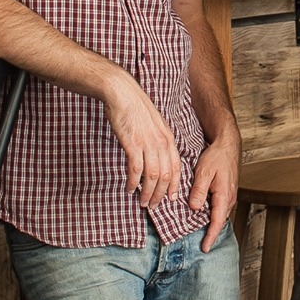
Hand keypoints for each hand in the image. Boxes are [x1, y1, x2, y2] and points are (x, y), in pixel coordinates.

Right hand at [103, 77, 181, 207]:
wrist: (123, 93)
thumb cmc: (136, 109)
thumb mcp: (154, 125)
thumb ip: (158, 141)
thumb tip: (157, 157)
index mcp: (168, 138)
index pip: (176, 167)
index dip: (175, 185)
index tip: (170, 198)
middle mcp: (161, 142)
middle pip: (166, 175)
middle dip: (160, 194)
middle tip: (153, 205)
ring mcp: (148, 143)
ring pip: (153, 176)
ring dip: (147, 192)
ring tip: (142, 202)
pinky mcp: (133, 144)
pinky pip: (136, 169)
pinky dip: (134, 182)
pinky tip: (130, 188)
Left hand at [190, 129, 241, 251]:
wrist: (228, 145)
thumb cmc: (217, 157)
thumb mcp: (204, 172)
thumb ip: (199, 191)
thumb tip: (195, 208)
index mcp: (224, 195)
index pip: (217, 221)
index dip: (211, 236)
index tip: (204, 248)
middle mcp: (229, 198)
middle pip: (219, 221)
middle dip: (211, 233)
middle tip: (200, 245)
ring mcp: (229, 195)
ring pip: (219, 214)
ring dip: (211, 224)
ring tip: (200, 234)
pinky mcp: (226, 192)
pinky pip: (219, 207)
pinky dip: (212, 214)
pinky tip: (203, 215)